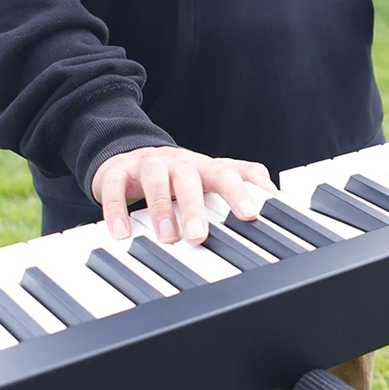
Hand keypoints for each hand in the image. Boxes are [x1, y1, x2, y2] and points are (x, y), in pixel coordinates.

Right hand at [91, 146, 275, 243]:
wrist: (129, 152)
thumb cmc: (179, 173)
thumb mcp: (211, 173)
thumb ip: (244, 178)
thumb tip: (275, 192)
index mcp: (202, 166)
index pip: (225, 173)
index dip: (238, 192)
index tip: (249, 214)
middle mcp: (176, 162)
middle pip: (188, 178)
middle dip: (194, 207)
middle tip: (198, 236)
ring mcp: (146, 165)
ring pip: (154, 180)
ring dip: (160, 208)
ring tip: (166, 237)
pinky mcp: (115, 172)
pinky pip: (113, 188)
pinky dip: (116, 210)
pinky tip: (121, 233)